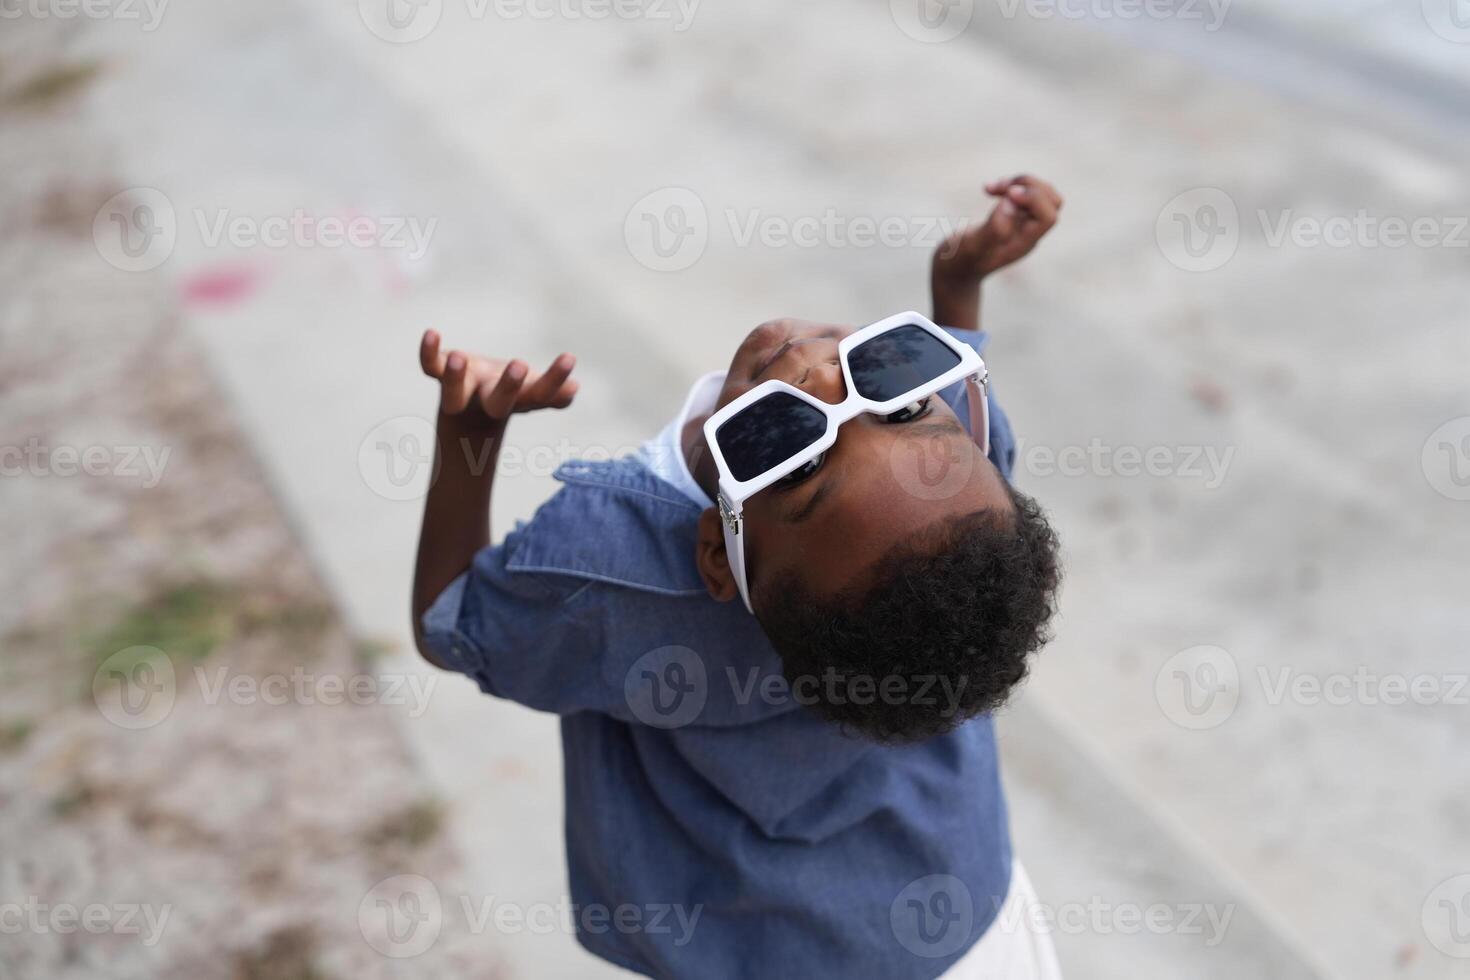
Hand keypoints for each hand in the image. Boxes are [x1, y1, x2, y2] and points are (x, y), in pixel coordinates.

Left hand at [419, 329, 578, 430]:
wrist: (470, 410)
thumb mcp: (534, 392)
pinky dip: (428, 352)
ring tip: (459, 357)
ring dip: (455, 378)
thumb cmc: (512, 393)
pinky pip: (430, 367)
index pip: (540, 395)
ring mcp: (464, 390)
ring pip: (454, 395)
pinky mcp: (442, 374)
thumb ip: (555, 394)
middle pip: (498, 402)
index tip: (570, 363)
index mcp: (520, 401)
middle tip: (520, 365)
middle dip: (508, 386)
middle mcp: (490, 400)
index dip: (554, 382)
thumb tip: (573, 388)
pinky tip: (432, 333)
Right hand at [933, 174, 1063, 283]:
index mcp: (1023, 244)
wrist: (951, 272)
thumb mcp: (971, 246)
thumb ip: (993, 229)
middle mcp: (1027, 234)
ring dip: (1019, 183)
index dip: (1033, 198)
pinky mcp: (1010, 218)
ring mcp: (1020, 226)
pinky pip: (1024, 195)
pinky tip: (988, 189)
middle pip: (1052, 202)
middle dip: (1029, 185)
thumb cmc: (959, 262)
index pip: (1048, 217)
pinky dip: (1009, 186)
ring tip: (993, 187)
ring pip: (1041, 195)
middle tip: (1001, 188)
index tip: (1008, 194)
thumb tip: (1011, 203)